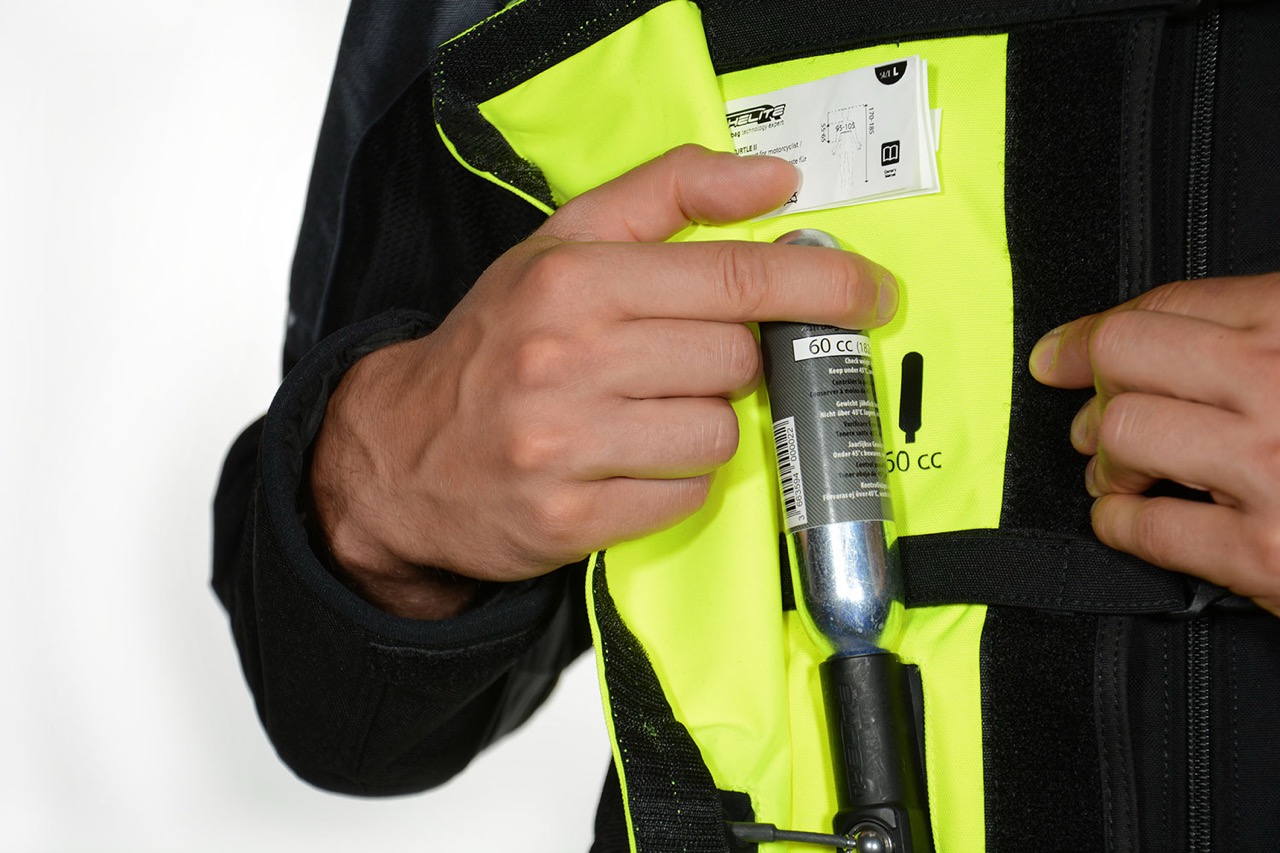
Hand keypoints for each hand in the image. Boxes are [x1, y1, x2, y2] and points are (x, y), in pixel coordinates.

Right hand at [310, 144, 897, 617]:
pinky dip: (672, 484)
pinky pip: (685, 499)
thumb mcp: (564, 244)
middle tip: (678, 363)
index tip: (868, 294)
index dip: (822, 286)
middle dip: (728, 363)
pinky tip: (624, 464)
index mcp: (576, 280)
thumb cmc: (499, 342)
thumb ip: (668, 194)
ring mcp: (567, 446)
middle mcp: (568, 358)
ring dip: (699, 427)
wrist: (401, 451)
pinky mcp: (571, 519)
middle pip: (736, 362)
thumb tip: (773, 181)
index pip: (737, 279)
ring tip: (639, 416)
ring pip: (717, 436)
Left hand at [1030, 272, 1279, 615]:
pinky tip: (1128, 519)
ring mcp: (1270, 466)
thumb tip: (1174, 337)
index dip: (1096, 329)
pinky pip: (1144, 527)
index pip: (1170, 305)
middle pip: (1125, 356)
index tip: (1062, 349)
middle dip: (1092, 384)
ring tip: (1117, 472)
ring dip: (1105, 458)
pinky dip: (1118, 523)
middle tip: (1087, 412)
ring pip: (1124, 433)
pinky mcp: (1265, 553)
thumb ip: (1266, 332)